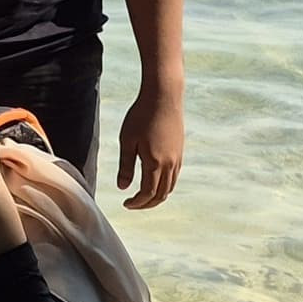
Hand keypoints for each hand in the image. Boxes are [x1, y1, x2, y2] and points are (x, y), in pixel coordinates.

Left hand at [116, 81, 182, 209]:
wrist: (163, 97)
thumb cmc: (141, 116)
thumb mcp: (127, 141)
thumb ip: (125, 166)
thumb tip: (122, 187)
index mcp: (155, 163)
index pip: (148, 193)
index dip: (137, 203)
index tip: (126, 204)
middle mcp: (170, 164)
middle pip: (162, 194)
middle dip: (147, 203)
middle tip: (133, 204)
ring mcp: (177, 158)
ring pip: (170, 186)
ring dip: (157, 195)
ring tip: (142, 196)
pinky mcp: (180, 151)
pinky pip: (174, 176)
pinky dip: (165, 185)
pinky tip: (154, 180)